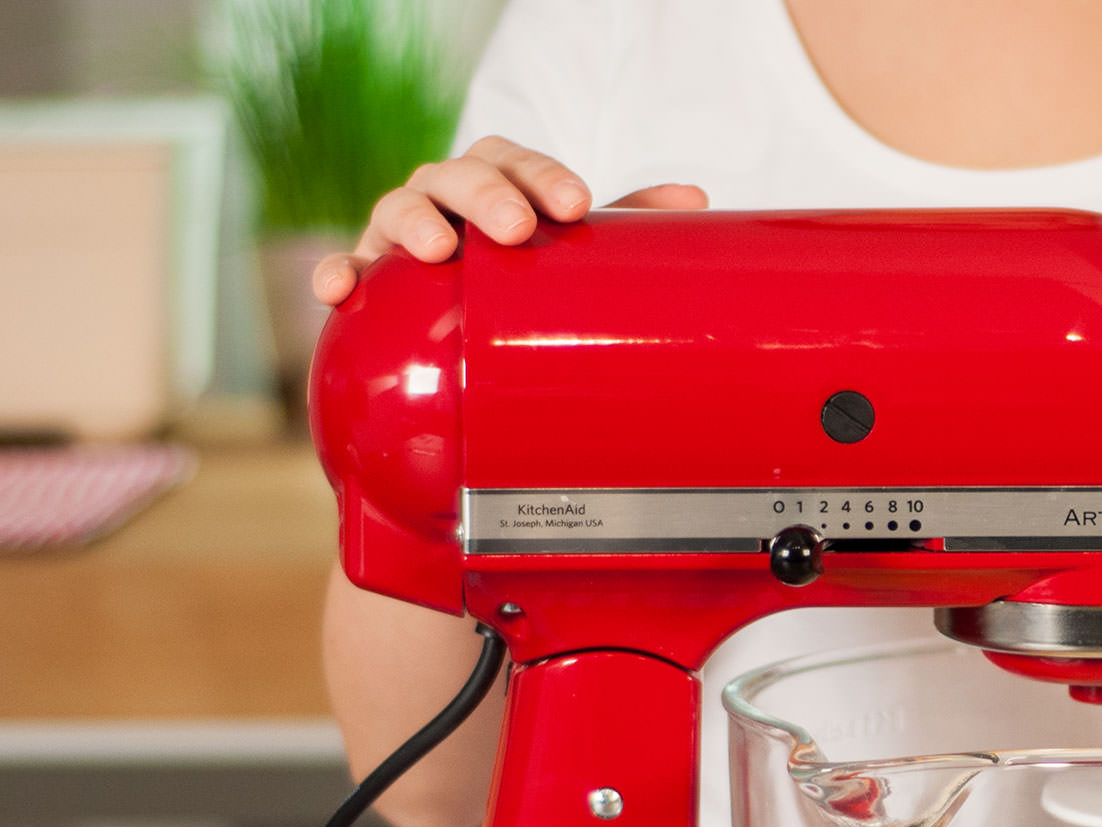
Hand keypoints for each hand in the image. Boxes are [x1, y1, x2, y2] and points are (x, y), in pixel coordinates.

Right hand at [311, 136, 708, 305]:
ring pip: (397, 211)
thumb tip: (692, 202)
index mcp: (494, 180)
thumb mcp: (573, 250)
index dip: (542, 176)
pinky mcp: (368, 279)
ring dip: (415, 224)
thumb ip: (624, 227)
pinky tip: (339, 288)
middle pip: (456, 177)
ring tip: (440, 252)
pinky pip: (348, 270)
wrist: (467, 322)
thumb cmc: (526, 274)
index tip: (577, 206)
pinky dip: (339, 272)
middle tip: (517, 229)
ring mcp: (400, 235)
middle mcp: (443, 197)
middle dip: (486, 197)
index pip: (513, 160)